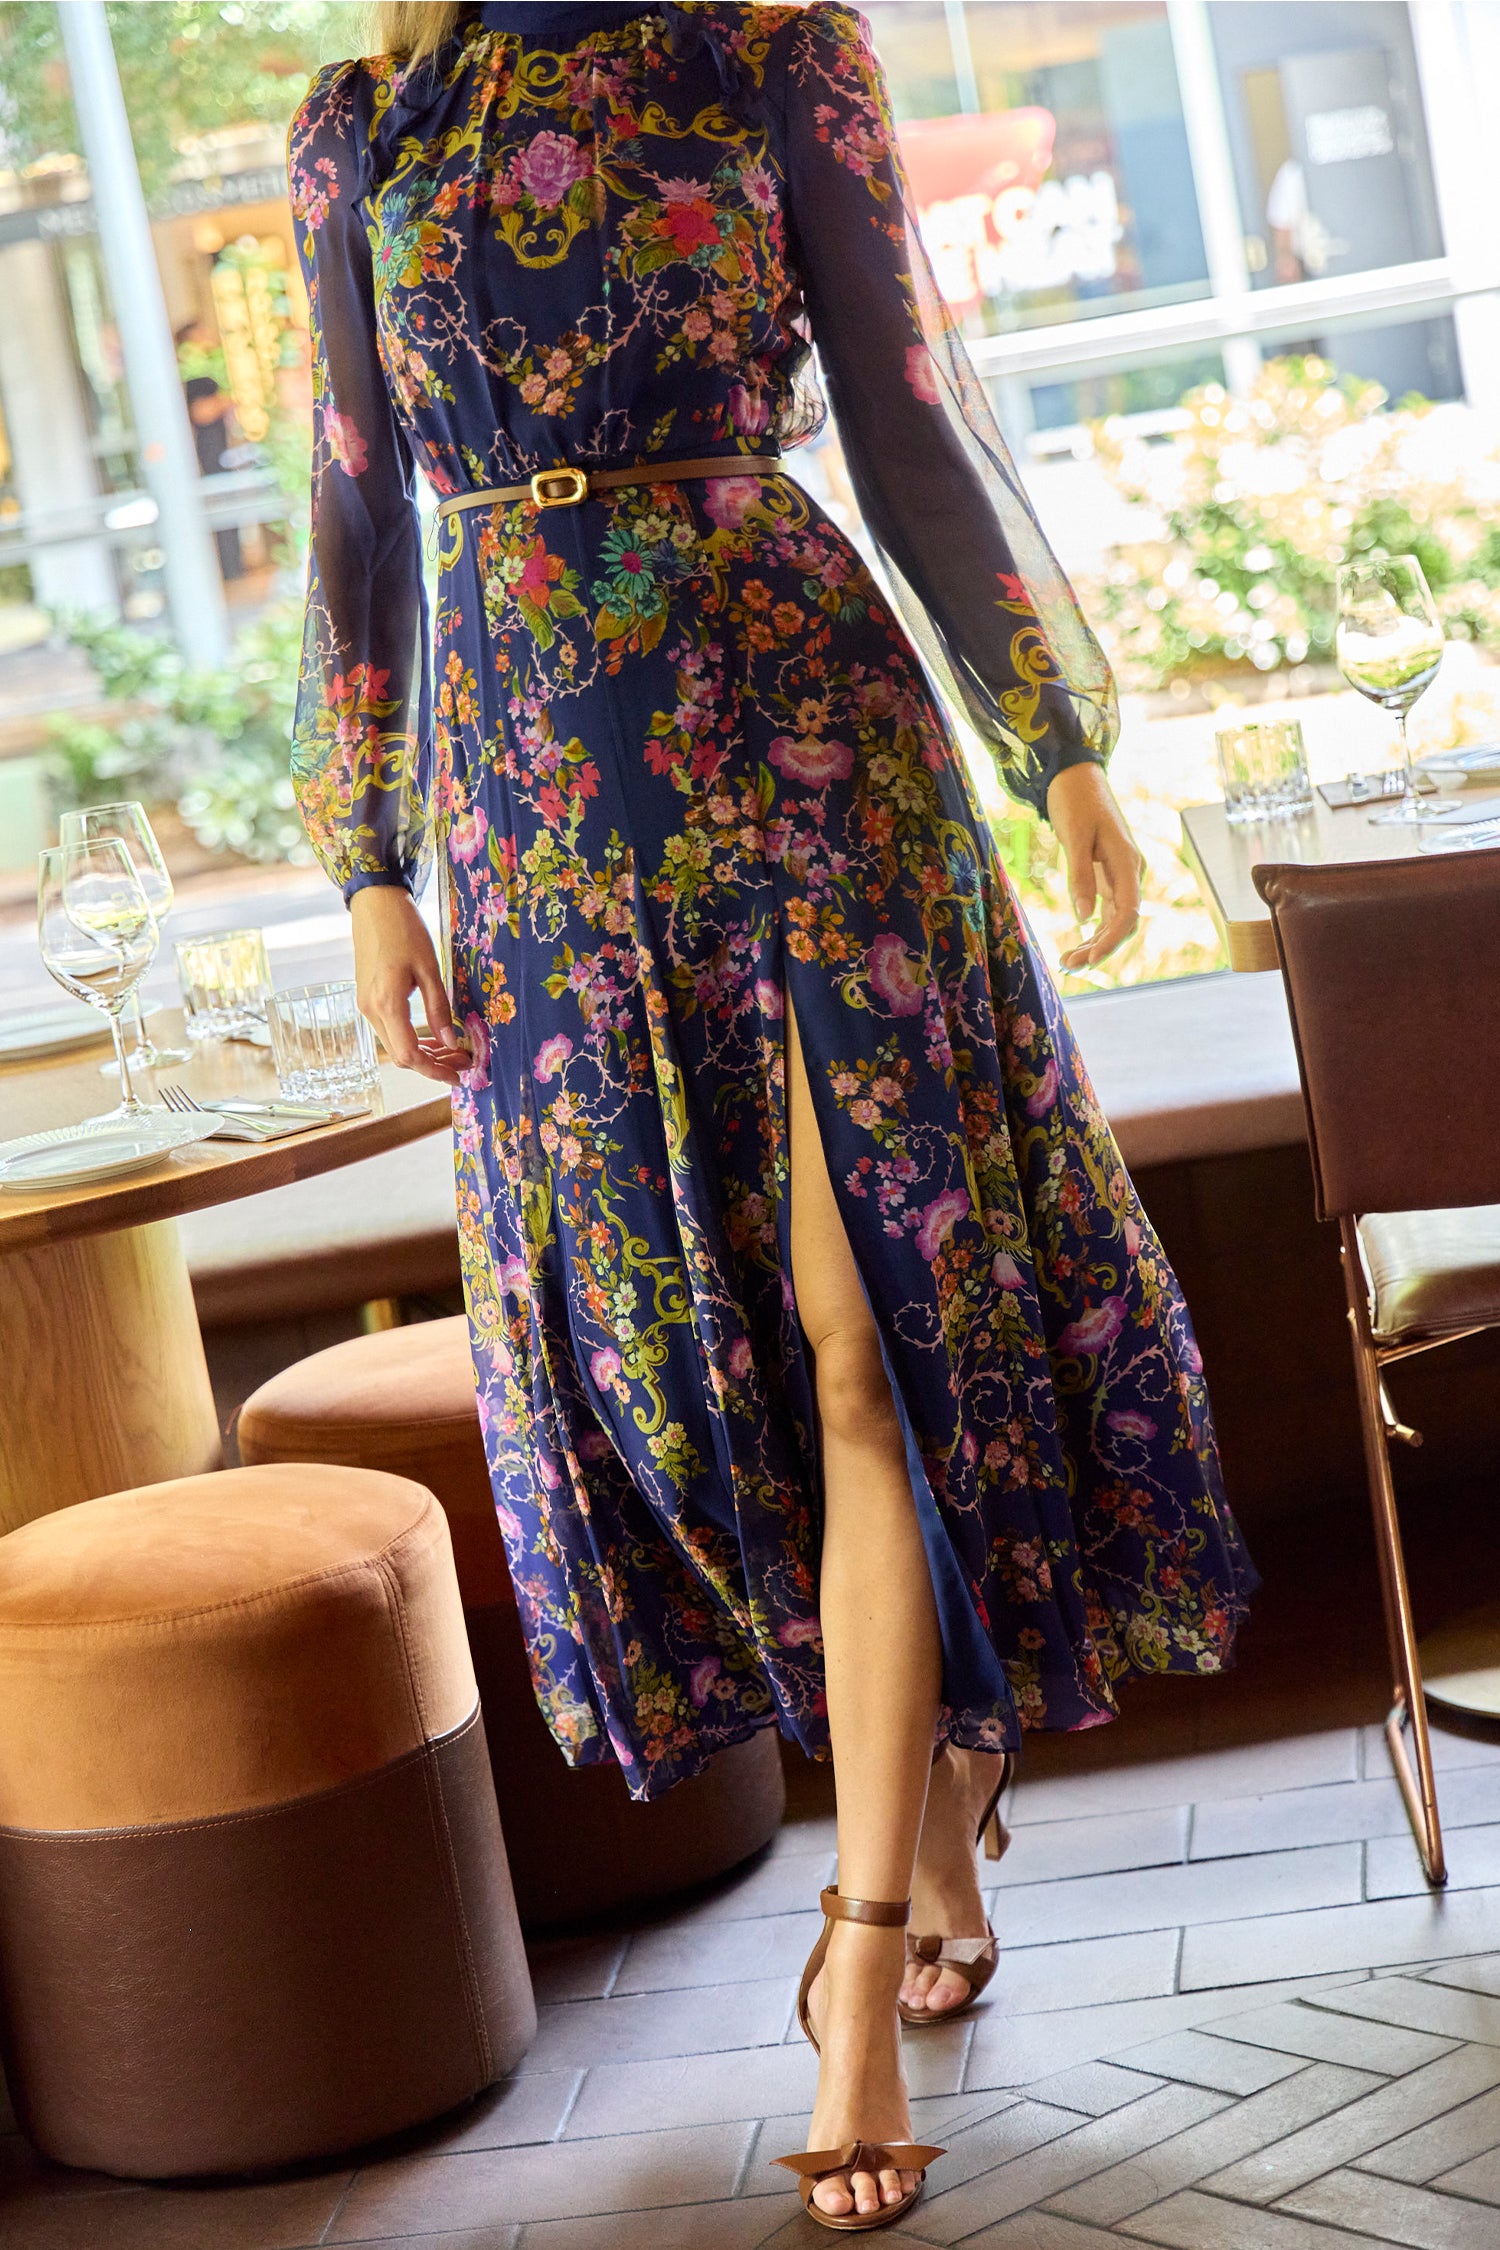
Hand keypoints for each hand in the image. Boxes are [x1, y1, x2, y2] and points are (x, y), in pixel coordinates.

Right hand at [350, 884, 467, 1083]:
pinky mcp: (367, 999)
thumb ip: (439, 1008)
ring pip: (395, 1045)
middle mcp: (371, 1011)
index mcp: (386, 1003)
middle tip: (464, 1062)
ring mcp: (366, 1006)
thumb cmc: (404, 930)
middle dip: (434, 1064)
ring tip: (454, 1051)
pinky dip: (413, 1038)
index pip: (409, 1055)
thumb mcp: (429, 969)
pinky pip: (390, 1030)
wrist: (374, 905)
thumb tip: (451, 1042)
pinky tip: (434, 1036)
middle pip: (401, 1055)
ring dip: (424, 1053)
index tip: (458, 1075)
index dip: (434, 1070)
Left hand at [1046, 762, 1143, 971]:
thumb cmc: (1076, 801)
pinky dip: (1093, 929)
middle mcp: (1131, 872)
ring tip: (1067, 962)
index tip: (1090, 960)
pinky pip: (1107, 910)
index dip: (1112, 941)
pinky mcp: (1109, 875)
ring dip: (1095, 943)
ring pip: (1115, 920)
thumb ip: (1081, 876)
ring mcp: (1121, 875)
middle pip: (1123, 923)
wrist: (1076, 775)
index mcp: (1128, 863)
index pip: (1128, 913)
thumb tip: (1084, 918)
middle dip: (1099, 948)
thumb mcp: (1074, 837)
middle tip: (1069, 966)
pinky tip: (1076, 944)